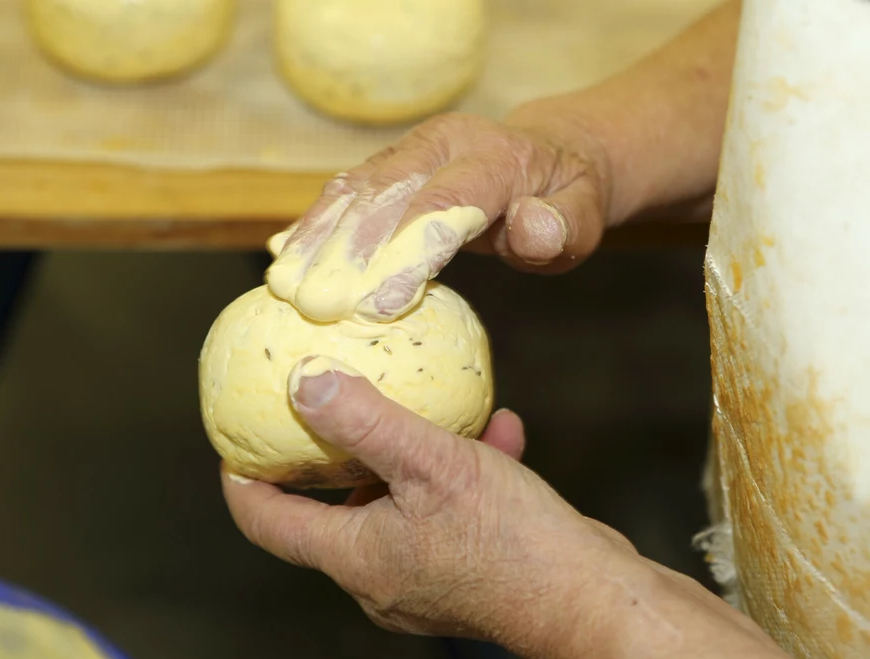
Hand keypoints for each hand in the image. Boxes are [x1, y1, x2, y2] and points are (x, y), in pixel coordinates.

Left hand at [222, 357, 824, 658]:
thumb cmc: (511, 541)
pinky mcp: (464, 574)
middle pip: (328, 512)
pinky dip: (456, 474)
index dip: (243, 481)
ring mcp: (421, 580)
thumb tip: (306, 385)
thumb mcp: (431, 462)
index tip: (236, 442)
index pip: (267, 521)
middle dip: (331, 458)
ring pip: (393, 505)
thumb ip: (365, 420)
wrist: (592, 598)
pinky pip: (442, 513)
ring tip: (430, 412)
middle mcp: (379, 577)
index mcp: (355, 556)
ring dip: (408, 455)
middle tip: (331, 409)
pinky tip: (496, 434)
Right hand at [264, 110, 612, 322]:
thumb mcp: (584, 216)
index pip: (443, 204)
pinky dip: (312, 224)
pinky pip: (343, 191)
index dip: (408, 253)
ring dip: (315, 238)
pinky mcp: (385, 164)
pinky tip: (285, 256)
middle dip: (345, 252)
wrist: (544, 153)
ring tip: (285, 285)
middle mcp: (441, 143)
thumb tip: (531, 228)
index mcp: (492, 156)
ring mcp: (407, 150)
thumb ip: (564, 226)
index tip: (378, 304)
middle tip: (314, 305)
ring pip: (353, 190)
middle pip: (384, 196)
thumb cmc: (562, 198)